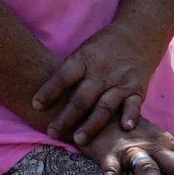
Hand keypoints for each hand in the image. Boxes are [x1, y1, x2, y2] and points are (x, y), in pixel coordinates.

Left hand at [29, 25, 162, 153]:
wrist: (138, 35)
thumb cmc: (102, 49)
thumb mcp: (83, 52)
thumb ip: (69, 74)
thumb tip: (42, 97)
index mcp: (84, 59)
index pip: (64, 76)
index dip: (49, 90)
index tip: (35, 106)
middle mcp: (102, 71)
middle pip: (82, 97)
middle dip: (66, 116)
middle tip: (52, 132)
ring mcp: (120, 81)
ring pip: (104, 106)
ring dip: (92, 124)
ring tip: (79, 140)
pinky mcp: (137, 90)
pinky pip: (133, 105)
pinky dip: (130, 116)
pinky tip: (124, 128)